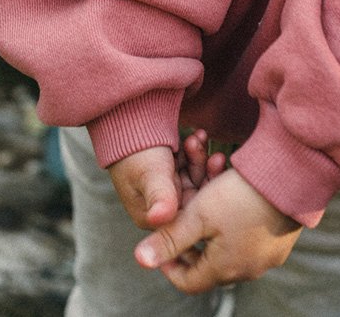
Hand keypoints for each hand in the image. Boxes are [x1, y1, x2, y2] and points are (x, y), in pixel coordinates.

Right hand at [109, 132, 226, 230]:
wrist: (123, 121)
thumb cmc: (134, 151)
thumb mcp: (150, 174)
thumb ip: (159, 196)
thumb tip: (161, 219)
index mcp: (153, 216)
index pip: (188, 217)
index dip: (205, 199)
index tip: (213, 176)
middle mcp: (161, 205)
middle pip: (195, 196)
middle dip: (205, 174)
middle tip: (216, 156)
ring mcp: (166, 186)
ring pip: (195, 177)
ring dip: (200, 157)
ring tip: (197, 138)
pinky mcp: (170, 169)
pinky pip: (190, 163)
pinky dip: (196, 149)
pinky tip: (198, 134)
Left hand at [134, 168, 302, 292]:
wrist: (291, 176)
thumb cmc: (241, 195)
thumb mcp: (199, 214)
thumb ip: (170, 238)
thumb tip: (139, 260)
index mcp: (224, 270)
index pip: (188, 282)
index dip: (169, 264)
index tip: (160, 241)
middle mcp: (248, 270)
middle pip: (209, 265)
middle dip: (192, 243)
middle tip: (182, 219)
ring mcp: (268, 257)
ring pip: (230, 250)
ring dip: (214, 231)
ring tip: (207, 204)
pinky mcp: (281, 240)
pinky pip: (251, 239)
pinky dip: (236, 225)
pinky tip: (234, 201)